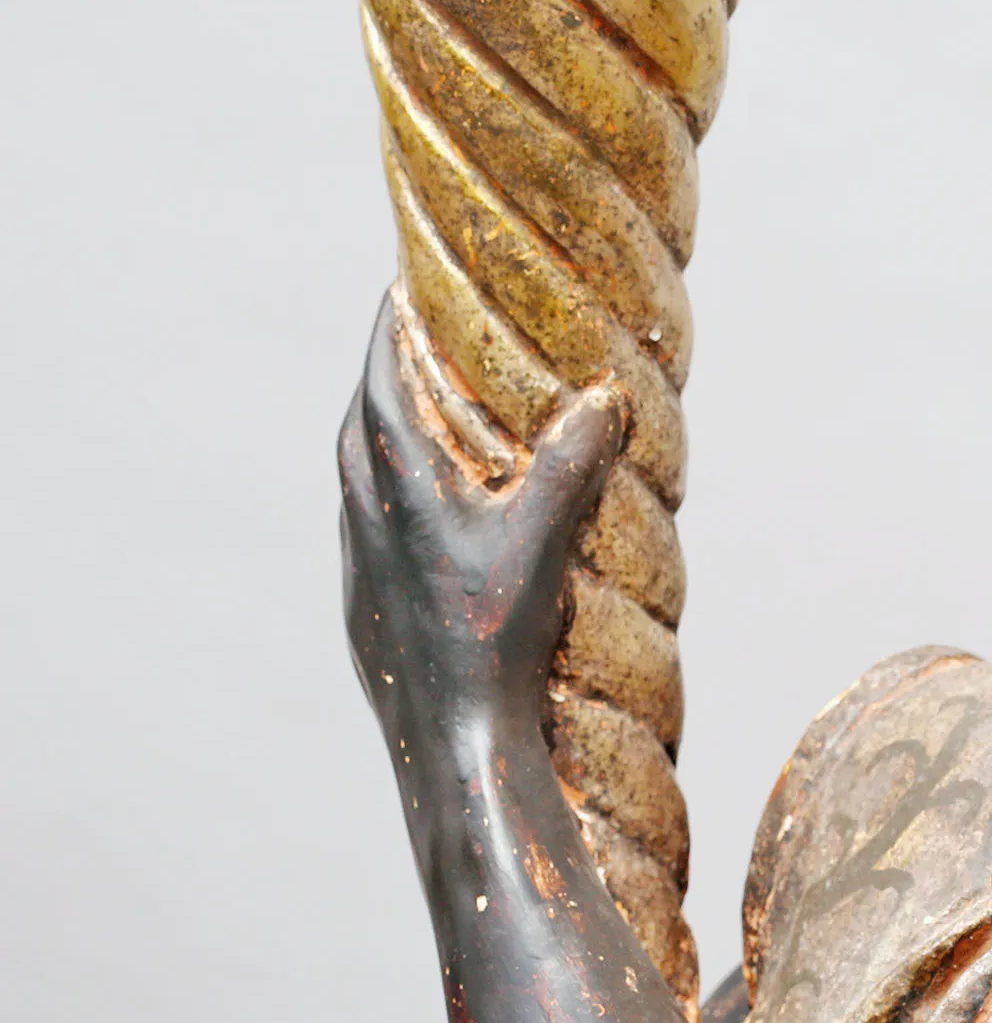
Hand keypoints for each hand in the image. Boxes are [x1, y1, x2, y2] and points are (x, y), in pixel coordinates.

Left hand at [338, 293, 627, 748]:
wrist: (453, 741)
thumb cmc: (494, 637)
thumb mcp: (545, 540)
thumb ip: (571, 463)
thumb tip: (606, 396)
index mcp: (394, 477)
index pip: (382, 368)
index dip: (396, 320)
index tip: (408, 280)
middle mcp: (362, 508)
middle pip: (365, 412)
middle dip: (394, 368)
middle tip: (429, 338)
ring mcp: (355, 557)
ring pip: (362, 470)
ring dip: (392, 431)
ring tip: (434, 415)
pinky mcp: (363, 599)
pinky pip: (370, 520)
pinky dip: (396, 492)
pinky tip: (433, 515)